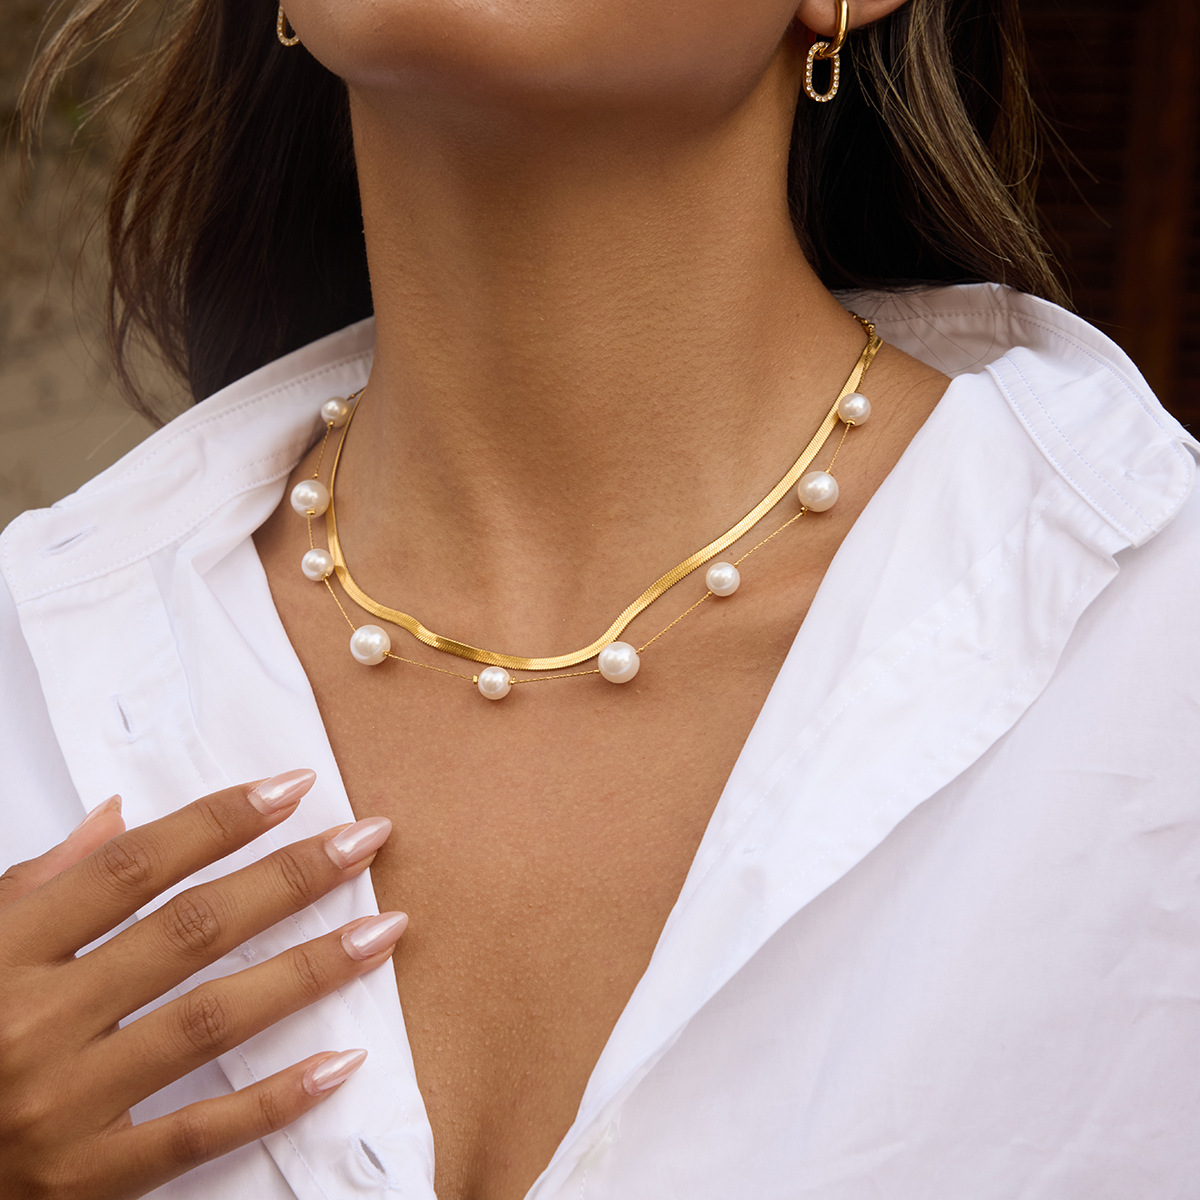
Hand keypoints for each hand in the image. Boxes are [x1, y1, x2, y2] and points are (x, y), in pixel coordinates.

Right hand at [0, 772, 404, 1198]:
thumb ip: (40, 883)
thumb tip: (118, 817)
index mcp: (5, 955)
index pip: (134, 869)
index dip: (220, 821)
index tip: (294, 787)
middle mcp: (36, 1023)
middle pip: (190, 932)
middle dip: (289, 877)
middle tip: (366, 840)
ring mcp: (62, 1106)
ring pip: (211, 1021)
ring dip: (308, 970)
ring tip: (382, 930)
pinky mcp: (84, 1180)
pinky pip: (197, 1134)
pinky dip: (274, 1099)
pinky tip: (342, 1061)